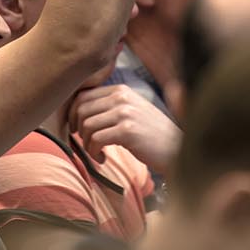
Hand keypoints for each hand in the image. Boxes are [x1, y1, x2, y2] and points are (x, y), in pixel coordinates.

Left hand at [67, 84, 182, 174]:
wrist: (175, 148)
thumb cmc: (151, 133)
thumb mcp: (132, 110)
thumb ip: (110, 106)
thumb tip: (77, 112)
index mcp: (121, 90)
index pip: (83, 95)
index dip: (73, 114)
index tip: (76, 129)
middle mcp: (122, 97)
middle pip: (81, 109)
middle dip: (78, 129)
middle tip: (86, 143)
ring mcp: (125, 113)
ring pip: (87, 125)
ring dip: (86, 143)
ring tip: (96, 152)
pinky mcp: (127, 131)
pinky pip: (96, 140)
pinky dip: (93, 152)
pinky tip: (101, 158)